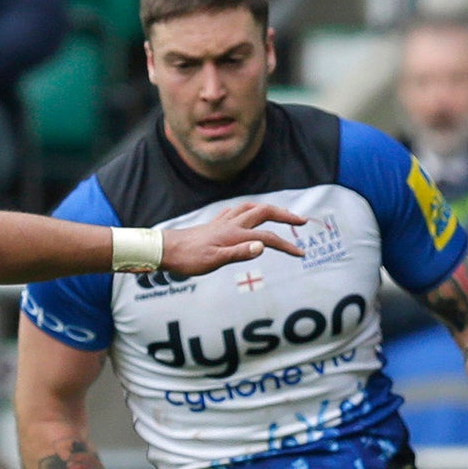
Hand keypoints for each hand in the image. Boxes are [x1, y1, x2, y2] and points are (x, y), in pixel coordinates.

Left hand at [161, 202, 307, 276]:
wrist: (166, 250)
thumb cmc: (188, 259)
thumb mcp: (213, 261)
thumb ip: (239, 253)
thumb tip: (262, 247)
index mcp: (235, 234)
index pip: (268, 239)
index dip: (286, 245)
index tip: (300, 253)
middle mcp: (232, 224)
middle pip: (265, 212)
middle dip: (285, 215)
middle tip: (301, 221)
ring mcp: (223, 222)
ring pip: (251, 207)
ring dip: (269, 209)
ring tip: (280, 214)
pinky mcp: (214, 224)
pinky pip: (237, 211)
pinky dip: (249, 210)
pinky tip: (247, 215)